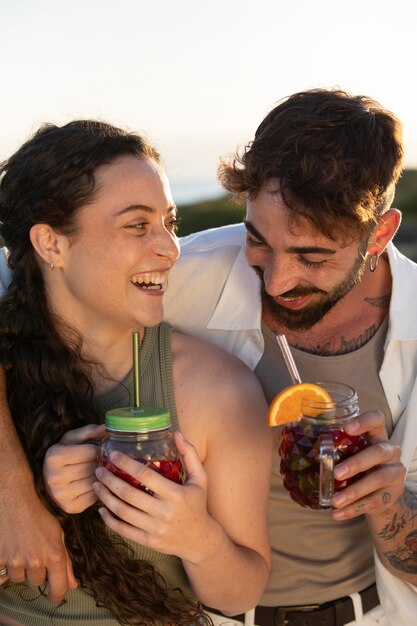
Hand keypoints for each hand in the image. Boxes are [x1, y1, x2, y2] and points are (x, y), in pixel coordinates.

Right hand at [0, 482, 76, 601]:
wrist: (14, 498)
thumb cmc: (39, 514)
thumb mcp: (58, 534)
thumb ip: (66, 562)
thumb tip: (73, 585)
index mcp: (55, 554)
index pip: (59, 589)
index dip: (56, 596)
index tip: (54, 595)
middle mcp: (35, 560)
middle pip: (36, 582)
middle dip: (36, 571)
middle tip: (34, 551)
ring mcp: (16, 560)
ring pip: (19, 578)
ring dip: (20, 568)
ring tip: (21, 546)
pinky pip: (2, 574)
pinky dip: (5, 565)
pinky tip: (9, 548)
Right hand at [43, 424, 104, 513]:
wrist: (48, 480)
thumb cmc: (63, 456)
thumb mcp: (71, 439)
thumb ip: (89, 431)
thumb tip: (108, 427)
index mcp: (54, 456)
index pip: (90, 451)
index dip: (98, 450)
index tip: (98, 450)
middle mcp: (55, 477)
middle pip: (93, 467)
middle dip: (100, 463)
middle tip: (101, 461)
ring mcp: (61, 495)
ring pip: (95, 482)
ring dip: (101, 477)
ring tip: (99, 472)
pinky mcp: (70, 507)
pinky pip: (94, 497)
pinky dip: (98, 490)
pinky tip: (95, 484)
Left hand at [93, 432, 214, 562]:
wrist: (199, 539)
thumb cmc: (198, 504)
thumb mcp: (200, 478)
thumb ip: (190, 454)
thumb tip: (176, 433)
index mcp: (175, 494)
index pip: (145, 475)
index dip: (126, 464)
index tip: (113, 455)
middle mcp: (164, 512)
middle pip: (129, 494)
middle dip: (109, 480)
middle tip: (98, 470)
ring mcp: (154, 529)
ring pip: (122, 512)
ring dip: (105, 497)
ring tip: (96, 485)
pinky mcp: (148, 541)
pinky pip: (123, 530)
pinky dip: (109, 519)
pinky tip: (102, 509)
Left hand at [331, 410, 405, 519]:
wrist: (381, 491)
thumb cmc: (357, 462)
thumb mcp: (349, 451)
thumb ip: (330, 444)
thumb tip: (289, 434)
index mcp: (376, 434)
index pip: (376, 419)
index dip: (364, 422)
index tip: (346, 429)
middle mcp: (390, 451)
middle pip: (378, 452)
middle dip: (357, 463)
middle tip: (336, 473)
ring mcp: (395, 472)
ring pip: (378, 480)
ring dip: (354, 491)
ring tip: (335, 501)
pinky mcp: (394, 493)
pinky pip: (375, 501)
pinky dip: (354, 509)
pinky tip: (338, 513)